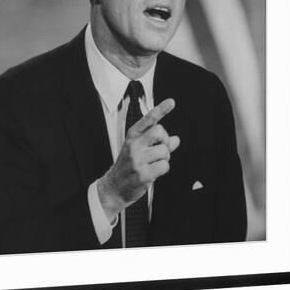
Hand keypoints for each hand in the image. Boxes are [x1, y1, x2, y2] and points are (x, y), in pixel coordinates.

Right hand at [97, 98, 179, 222]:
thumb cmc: (127, 166)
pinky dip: (163, 169)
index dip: (161, 109)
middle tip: (161, 149)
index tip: (171, 102)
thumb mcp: (138, 150)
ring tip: (155, 163)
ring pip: (165, 151)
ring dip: (165, 158)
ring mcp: (138, 159)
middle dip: (165, 141)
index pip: (148, 119)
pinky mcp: (144, 173)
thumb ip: (157, 143)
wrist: (114, 187)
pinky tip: (154, 172)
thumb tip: (176, 140)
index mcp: (133, 136)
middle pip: (160, 132)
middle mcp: (134, 145)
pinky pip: (164, 166)